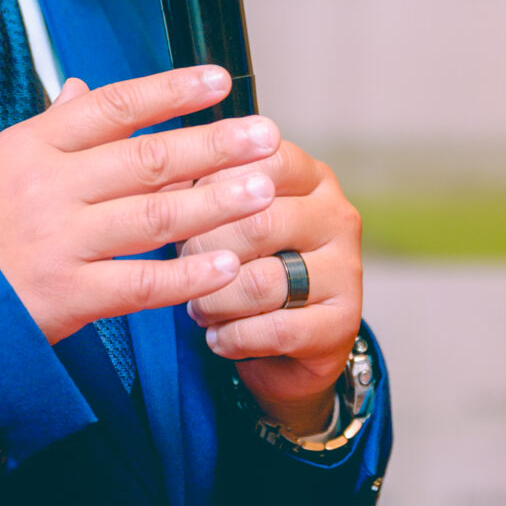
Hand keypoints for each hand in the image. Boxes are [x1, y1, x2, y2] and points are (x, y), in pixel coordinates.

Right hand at [0, 66, 283, 344]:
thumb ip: (51, 127)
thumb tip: (85, 86)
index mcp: (32, 146)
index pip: (113, 106)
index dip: (169, 91)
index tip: (216, 79)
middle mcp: (49, 187)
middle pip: (145, 157)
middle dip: (213, 144)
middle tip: (265, 136)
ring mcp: (58, 242)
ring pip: (152, 215)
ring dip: (214, 201)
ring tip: (262, 190)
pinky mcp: (65, 296)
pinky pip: (140, 283)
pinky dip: (187, 274)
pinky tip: (227, 264)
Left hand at [180, 140, 363, 436]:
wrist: (290, 346)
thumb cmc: (249, 265)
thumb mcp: (231, 217)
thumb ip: (205, 190)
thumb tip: (158, 172)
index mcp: (312, 177)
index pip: (265, 160)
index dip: (213, 186)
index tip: (182, 208)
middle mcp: (337, 216)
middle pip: (257, 222)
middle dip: (203, 251)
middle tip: (182, 270)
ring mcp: (347, 271)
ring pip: (260, 282)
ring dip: (214, 302)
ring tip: (200, 309)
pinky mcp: (343, 323)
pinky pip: (274, 330)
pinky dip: (233, 338)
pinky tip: (220, 338)